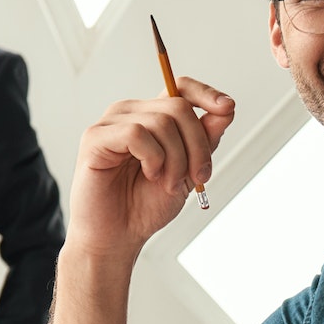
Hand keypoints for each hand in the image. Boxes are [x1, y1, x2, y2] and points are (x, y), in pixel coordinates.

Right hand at [65, 77, 234, 259]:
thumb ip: (205, 140)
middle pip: (179, 107)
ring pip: (162, 121)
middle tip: (198, 177)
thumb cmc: (146, 205)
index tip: (227, 109)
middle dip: (198, 145)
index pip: (180, 87)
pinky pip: (137, 133)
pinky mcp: (95, 137)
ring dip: (176, 159)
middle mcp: (131, 113)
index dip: (206, 93)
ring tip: (169, 183)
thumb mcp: (189, 171)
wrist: (118, 236)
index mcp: (152, 117)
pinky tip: (149, 174)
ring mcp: (111, 122)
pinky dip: (153, 158)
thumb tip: (227, 109)